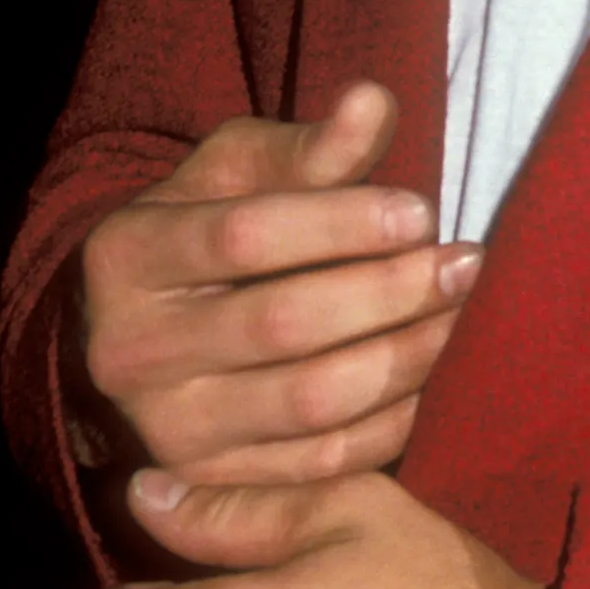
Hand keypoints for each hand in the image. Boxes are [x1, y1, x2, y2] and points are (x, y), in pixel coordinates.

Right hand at [78, 81, 482, 485]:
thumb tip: (372, 102)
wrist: (143, 335)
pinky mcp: (217, 486)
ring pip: (311, 401)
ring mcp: (169, 431)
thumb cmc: (208, 231)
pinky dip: (394, 418)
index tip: (420, 211)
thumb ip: (308, 147)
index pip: (244, 237)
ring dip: (407, 354)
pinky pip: (324, 461)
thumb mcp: (237, 173)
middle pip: (283, 324)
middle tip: (463, 262)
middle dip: (390, 290)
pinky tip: (433, 371)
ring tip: (460, 311)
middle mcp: (131, 354)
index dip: (343, 223)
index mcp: (127, 258)